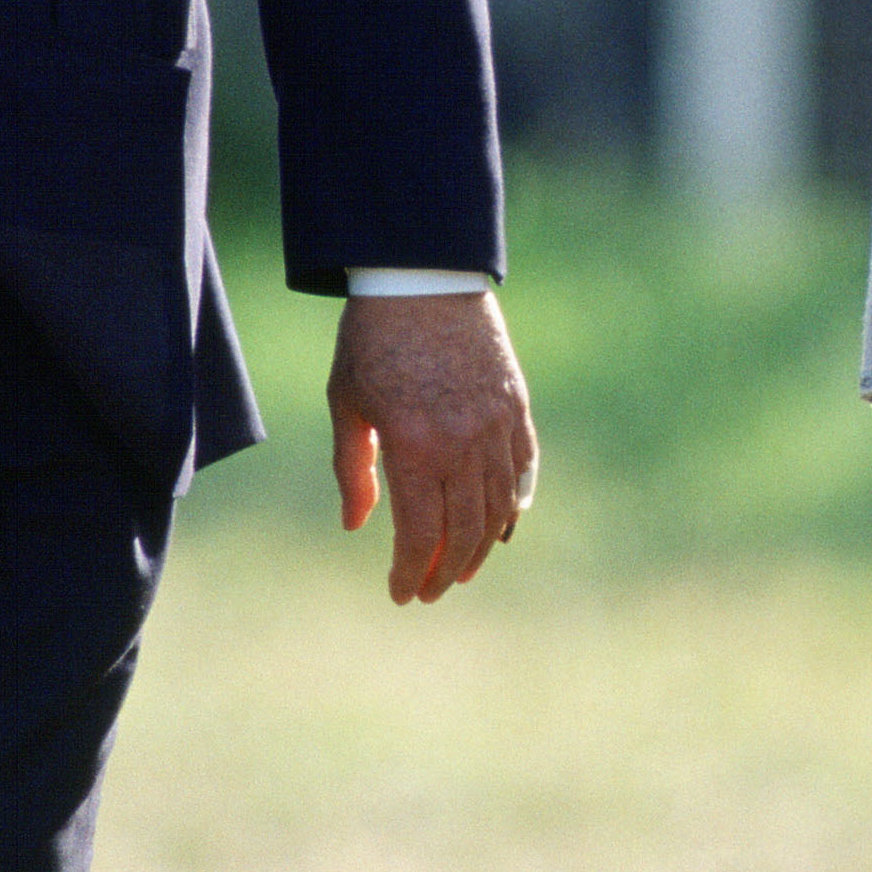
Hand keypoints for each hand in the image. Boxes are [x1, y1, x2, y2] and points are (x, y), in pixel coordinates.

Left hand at [328, 292, 537, 604]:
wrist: (423, 277)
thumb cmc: (372, 340)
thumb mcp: (347, 404)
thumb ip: (354, 469)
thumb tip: (357, 526)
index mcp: (414, 446)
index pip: (421, 535)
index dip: (411, 572)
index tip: (400, 594)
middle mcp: (462, 444)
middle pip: (465, 532)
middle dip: (447, 572)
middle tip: (431, 592)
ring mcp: (496, 426)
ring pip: (499, 508)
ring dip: (483, 548)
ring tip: (465, 569)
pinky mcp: (516, 407)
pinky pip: (524, 469)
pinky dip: (516, 504)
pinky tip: (505, 526)